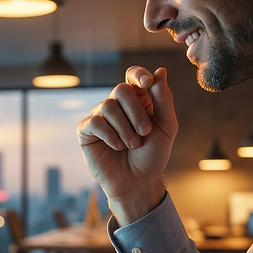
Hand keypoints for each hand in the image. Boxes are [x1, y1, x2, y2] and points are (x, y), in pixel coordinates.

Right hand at [76, 66, 177, 223]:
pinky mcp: (86, 131)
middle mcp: (117, 106)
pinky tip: (117, 147)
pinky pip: (95, 122)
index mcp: (138, 100)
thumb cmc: (153, 156)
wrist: (138, 182)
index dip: (138, 75)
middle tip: (145, 132)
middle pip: (120, 89)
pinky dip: (110, 135)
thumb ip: (164, 99)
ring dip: (124, 128)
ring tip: (132, 145)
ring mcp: (100, 117)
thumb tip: (160, 71)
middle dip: (135, 111)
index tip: (148, 84)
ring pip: (108, 106)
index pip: (133, 76)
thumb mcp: (166, 126)